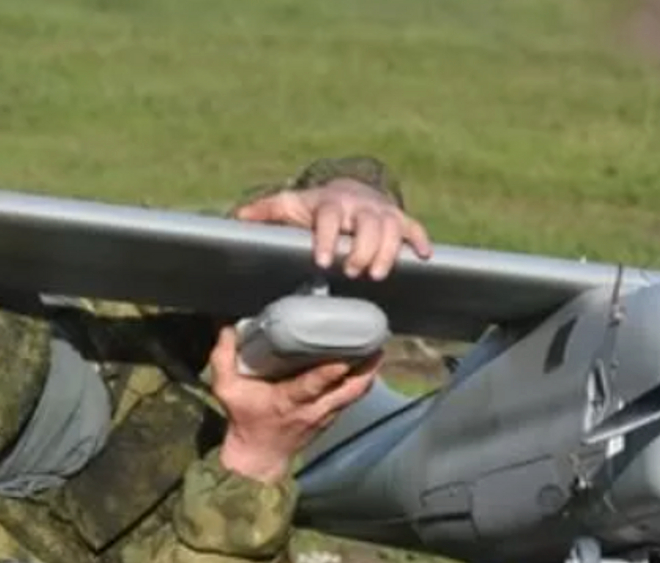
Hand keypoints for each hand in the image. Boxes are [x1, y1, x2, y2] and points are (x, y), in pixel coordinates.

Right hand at [209, 326, 380, 483]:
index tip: (343, 359)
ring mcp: (326, 414)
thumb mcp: (226, 391)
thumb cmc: (245, 420)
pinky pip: (352, 397)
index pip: (312, 387)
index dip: (328, 374)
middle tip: (375, 343)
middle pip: (347, 391)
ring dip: (368, 373)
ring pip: (354, 394)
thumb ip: (223, 358)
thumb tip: (226, 327)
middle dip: (364, 370)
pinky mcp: (332, 416)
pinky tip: (366, 362)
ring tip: (378, 348)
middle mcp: (313, 409)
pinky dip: (362, 381)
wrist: (259, 458)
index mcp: (288, 401)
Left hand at [234, 178, 432, 279]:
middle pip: (367, 225)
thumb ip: (265, 212)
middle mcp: (358, 206)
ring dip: (388, 251)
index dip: (327, 238)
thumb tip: (236, 218)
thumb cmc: (315, 208)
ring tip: (377, 274)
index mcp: (330, 204)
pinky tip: (424, 257)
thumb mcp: (289, 206)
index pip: (329, 219)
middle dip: (361, 249)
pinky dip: (420, 240)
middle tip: (353, 272)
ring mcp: (381, 212)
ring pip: (392, 227)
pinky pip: (414, 227)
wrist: (348, 191)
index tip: (323, 261)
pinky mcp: (399, 219)